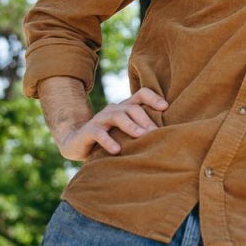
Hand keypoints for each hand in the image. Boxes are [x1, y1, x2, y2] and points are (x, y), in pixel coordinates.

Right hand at [53, 87, 167, 160]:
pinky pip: (99, 133)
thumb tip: (168, 137)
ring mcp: (101, 118)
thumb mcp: (126, 132)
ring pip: (118, 116)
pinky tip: (116, 150)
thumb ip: (142, 130)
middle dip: (145, 119)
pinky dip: (108, 141)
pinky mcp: (89, 130)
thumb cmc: (110, 137)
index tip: (166, 107)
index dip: (154, 98)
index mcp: (126, 107)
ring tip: (141, 136)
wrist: (77, 142)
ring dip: (131, 126)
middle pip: (132, 108)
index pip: (141, 94)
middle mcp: (114, 109)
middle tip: (156, 132)